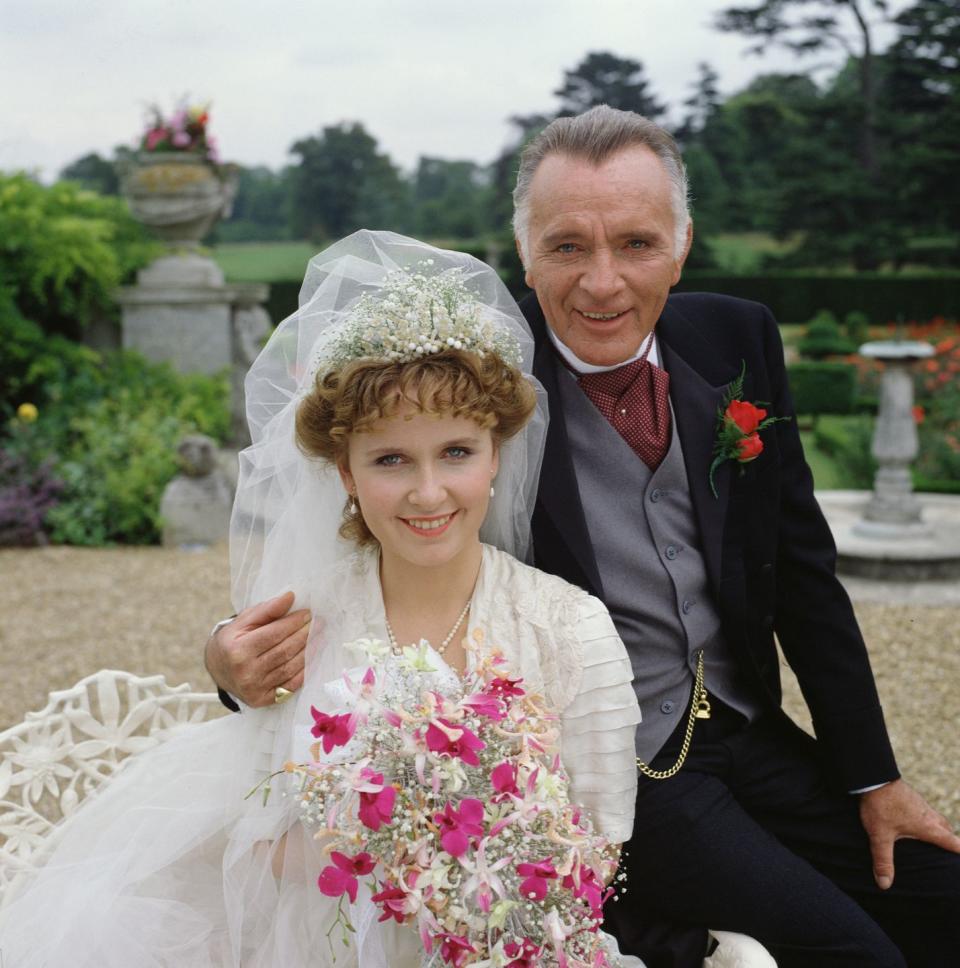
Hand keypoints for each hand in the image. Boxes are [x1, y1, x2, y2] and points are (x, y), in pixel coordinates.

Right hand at [204, 591, 311, 706]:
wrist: (218, 669)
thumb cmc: (233, 641)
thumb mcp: (243, 622)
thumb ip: (267, 609)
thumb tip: (290, 597)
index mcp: (238, 650)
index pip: (274, 634)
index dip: (293, 623)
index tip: (308, 614)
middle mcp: (245, 672)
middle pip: (284, 651)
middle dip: (305, 635)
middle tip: (318, 623)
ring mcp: (255, 689)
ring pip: (290, 667)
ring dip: (309, 651)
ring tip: (319, 637)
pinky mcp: (263, 700)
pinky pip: (291, 685)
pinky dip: (305, 670)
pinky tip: (312, 656)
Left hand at [859, 779, 959, 889]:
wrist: (873, 776)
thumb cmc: (880, 806)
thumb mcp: (880, 836)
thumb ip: (883, 860)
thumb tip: (884, 885)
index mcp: (928, 827)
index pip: (954, 843)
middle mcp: (930, 815)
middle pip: (947, 831)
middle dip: (951, 842)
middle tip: (950, 852)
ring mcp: (921, 804)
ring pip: (937, 819)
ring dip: (938, 829)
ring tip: (933, 840)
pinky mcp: (911, 797)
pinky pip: (925, 811)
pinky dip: (926, 820)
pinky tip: (914, 823)